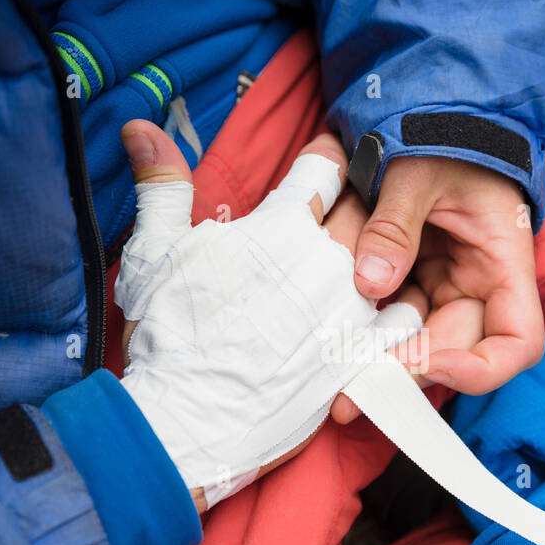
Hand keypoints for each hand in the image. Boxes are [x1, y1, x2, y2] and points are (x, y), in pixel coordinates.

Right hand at [116, 120, 424, 511]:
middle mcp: (327, 262)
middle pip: (367, 213)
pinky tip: (389, 318)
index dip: (327, 158)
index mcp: (283, 225)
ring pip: (395, 268)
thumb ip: (161, 184)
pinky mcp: (361, 360)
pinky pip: (405, 330)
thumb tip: (139, 126)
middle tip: (351, 216)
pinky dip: (402, 320)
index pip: (325, 165)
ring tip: (376, 268)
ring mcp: (349, 312)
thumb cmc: (169, 333)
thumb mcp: (154, 250)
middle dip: (362, 209)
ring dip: (388, 263)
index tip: (328, 162)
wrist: (188, 418)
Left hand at [331, 156, 544, 422]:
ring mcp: (440, 287)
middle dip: (400, 374)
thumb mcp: (419, 168)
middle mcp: (476, 286)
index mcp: (502, 262)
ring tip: (328, 368)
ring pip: (410, 341)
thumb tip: (369, 283)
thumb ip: (394, 222)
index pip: (516, 343)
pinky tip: (327, 335)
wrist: (433, 108)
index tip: (428, 368)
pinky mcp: (408, 282)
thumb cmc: (445, 131)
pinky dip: (359, 327)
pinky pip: (385, 316)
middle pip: (449, 353)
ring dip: (372, 355)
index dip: (478, 370)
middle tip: (345, 395)